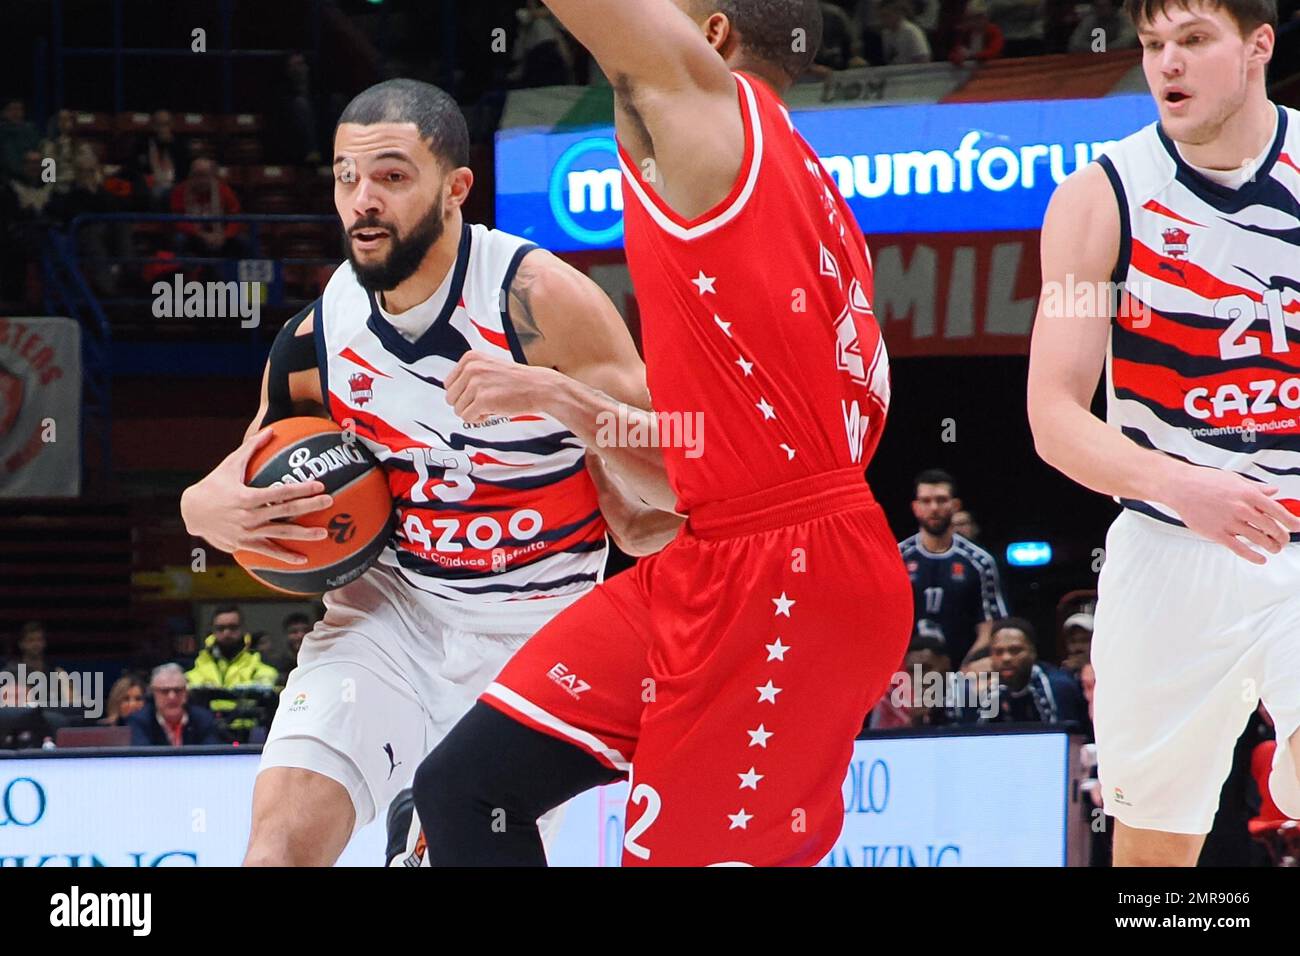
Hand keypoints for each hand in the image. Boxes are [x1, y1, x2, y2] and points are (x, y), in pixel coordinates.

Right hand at [180, 428, 333, 563]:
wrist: (191, 512)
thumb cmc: (213, 485)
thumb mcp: (230, 465)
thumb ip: (252, 448)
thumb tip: (272, 429)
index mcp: (247, 496)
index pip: (280, 492)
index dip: (301, 489)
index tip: (320, 485)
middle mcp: (249, 516)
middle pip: (286, 511)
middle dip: (310, 507)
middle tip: (330, 502)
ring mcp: (248, 532)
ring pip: (281, 534)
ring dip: (304, 535)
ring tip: (324, 534)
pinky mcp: (245, 544)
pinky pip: (269, 551)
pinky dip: (285, 557)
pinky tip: (303, 560)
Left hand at [444, 350, 559, 423]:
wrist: (539, 387)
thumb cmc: (516, 381)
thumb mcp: (489, 366)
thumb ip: (470, 375)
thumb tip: (452, 393)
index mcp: (470, 358)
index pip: (448, 384)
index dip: (462, 394)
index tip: (476, 395)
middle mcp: (471, 368)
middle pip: (451, 398)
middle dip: (465, 405)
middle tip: (483, 403)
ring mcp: (477, 384)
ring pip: (458, 409)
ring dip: (473, 412)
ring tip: (489, 407)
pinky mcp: (483, 400)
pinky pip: (468, 418)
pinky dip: (478, 420)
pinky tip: (491, 412)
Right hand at [1162, 465, 1299, 563]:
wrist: (1180, 487)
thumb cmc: (1205, 481)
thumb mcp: (1235, 479)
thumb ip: (1256, 487)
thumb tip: (1274, 492)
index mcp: (1249, 494)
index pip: (1279, 511)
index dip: (1293, 522)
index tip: (1298, 527)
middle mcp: (1242, 509)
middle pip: (1272, 528)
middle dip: (1283, 537)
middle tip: (1284, 540)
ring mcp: (1230, 523)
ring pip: (1259, 540)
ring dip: (1271, 546)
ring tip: (1274, 548)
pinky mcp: (1218, 534)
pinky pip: (1240, 549)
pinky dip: (1253, 556)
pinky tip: (1260, 558)